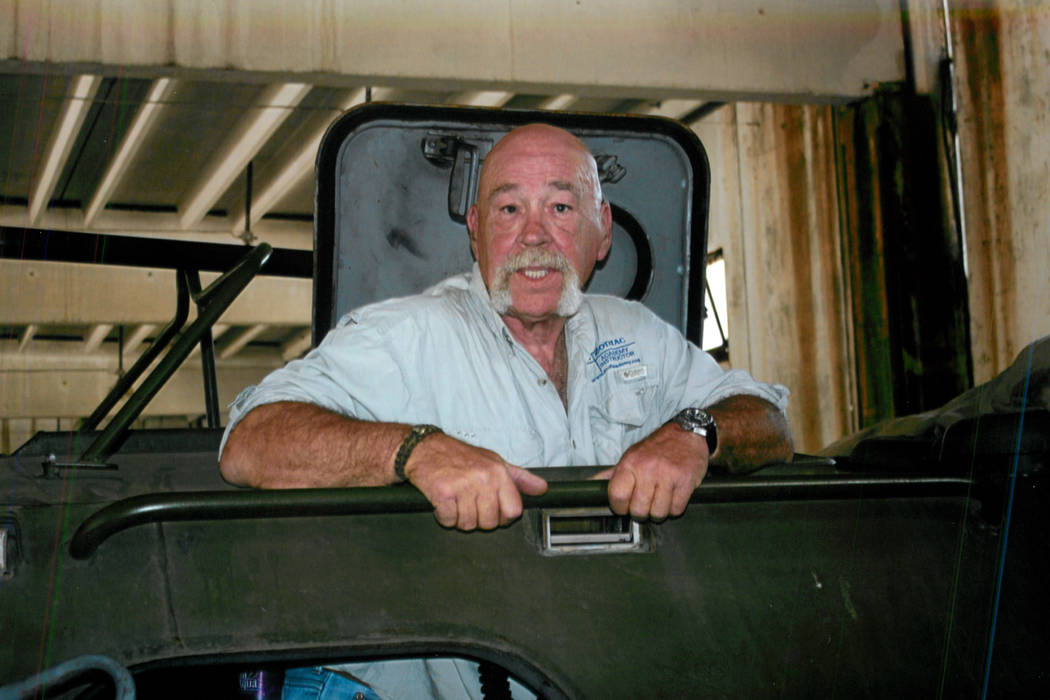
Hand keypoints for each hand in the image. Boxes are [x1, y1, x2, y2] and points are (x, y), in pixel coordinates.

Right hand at [403, 433, 547, 530]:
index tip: (493, 511)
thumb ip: (519, 478)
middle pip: (490, 522)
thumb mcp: (494, 461)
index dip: (503, 516)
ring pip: (468, 524)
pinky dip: (444, 516)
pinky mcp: (443, 493)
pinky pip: (449, 520)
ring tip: (456, 502)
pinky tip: (444, 503)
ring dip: (460, 518)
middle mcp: (483, 478)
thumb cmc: (459, 456)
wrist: (424, 449)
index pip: (513, 510)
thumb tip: (541, 488)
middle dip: (479, 519)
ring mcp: (463, 486)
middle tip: (469, 504)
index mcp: (498, 472)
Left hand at [592, 423, 707, 519]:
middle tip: (645, 505)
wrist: (687, 433)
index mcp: (630, 463)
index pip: (617, 495)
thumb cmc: (657, 448)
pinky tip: (673, 497)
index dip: (620, 507)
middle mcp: (648, 469)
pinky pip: (676, 509)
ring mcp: (668, 475)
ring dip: (659, 512)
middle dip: (641, 513)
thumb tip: (591, 484)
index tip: (625, 507)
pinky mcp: (686, 481)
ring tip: (660, 500)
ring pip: (658, 513)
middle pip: (638, 509)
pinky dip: (674, 508)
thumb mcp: (631, 456)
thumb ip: (613, 474)